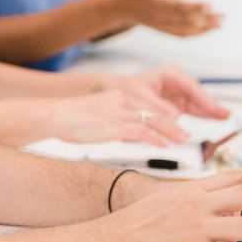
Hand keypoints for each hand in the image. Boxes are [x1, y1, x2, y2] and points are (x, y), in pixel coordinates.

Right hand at [45, 90, 185, 146]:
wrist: (55, 115)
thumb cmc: (72, 118)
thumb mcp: (100, 115)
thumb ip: (118, 122)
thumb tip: (131, 134)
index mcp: (120, 96)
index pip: (150, 105)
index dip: (166, 115)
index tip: (177, 124)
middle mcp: (123, 101)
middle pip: (156, 111)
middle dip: (174, 124)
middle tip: (187, 134)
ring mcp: (119, 113)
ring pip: (153, 120)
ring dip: (170, 131)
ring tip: (183, 140)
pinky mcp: (113, 126)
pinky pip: (140, 130)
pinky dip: (155, 138)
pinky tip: (163, 144)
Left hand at [100, 66, 230, 123]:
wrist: (116, 92)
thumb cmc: (127, 89)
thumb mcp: (141, 98)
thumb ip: (159, 108)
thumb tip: (175, 118)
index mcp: (169, 74)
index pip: (190, 86)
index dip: (203, 98)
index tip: (212, 108)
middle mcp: (176, 82)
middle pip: (197, 94)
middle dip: (211, 104)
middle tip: (225, 113)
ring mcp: (177, 93)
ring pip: (197, 102)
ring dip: (209, 110)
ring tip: (224, 116)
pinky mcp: (176, 103)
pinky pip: (192, 109)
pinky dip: (202, 114)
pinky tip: (213, 118)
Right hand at [107, 0, 220, 36]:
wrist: (117, 7)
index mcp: (156, 2)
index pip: (178, 7)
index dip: (195, 8)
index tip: (211, 5)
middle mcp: (160, 16)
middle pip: (186, 20)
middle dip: (206, 19)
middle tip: (223, 15)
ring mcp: (161, 25)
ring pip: (186, 30)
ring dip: (204, 28)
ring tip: (220, 23)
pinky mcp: (162, 29)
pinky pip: (181, 35)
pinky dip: (196, 34)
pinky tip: (207, 29)